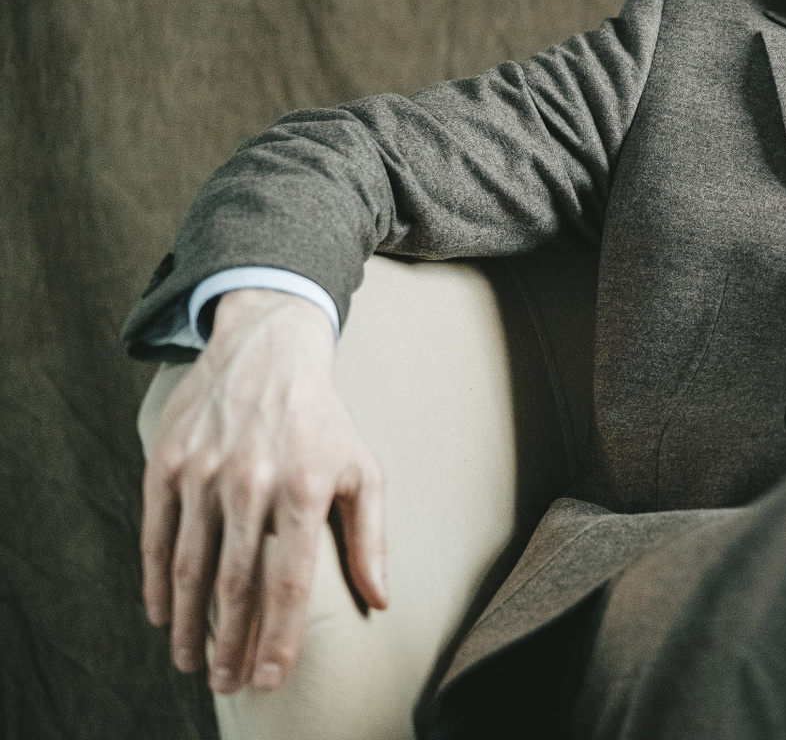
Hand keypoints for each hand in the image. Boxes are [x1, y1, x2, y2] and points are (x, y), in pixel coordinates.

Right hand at [141, 288, 388, 692]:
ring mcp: (204, 473)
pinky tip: (161, 615)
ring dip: (187, 625)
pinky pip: (157, 536)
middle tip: (227, 684)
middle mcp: (252, 481)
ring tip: (192, 664)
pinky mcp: (167, 464)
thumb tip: (380, 600)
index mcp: (306, 487)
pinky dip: (156, 582)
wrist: (267, 350)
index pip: (289, 582)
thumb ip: (371, 537)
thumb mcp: (363, 469)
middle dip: (229, 644)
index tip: (272, 679)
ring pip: (189, 567)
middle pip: (234, 585)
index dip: (279, 637)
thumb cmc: (324, 421)